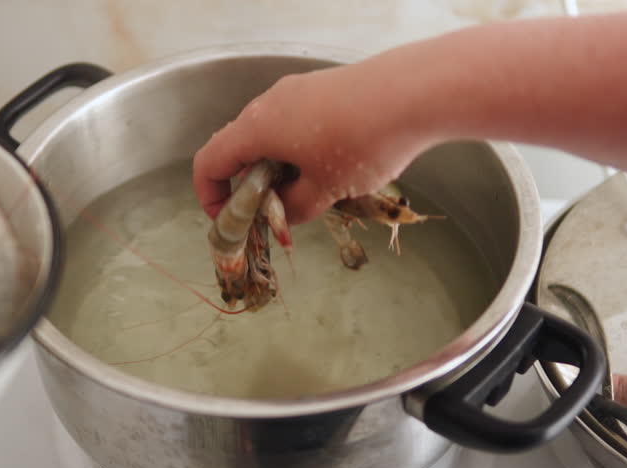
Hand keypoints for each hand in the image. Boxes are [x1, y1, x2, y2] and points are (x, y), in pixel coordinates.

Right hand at [192, 59, 437, 224]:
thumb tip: (282, 211)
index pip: (210, 162)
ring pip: (269, 135)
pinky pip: (294, 122)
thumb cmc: (363, 144)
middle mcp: (269, 104)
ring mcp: (296, 91)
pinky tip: (332, 165)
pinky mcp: (322, 88)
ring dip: (275, 168)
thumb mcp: (325, 190)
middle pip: (238, 147)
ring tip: (309, 192)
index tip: (230, 221)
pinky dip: (296, 149)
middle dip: (248, 185)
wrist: (416, 93)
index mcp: (257, 128)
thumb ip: (293, 208)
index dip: (210, 196)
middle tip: (274, 214)